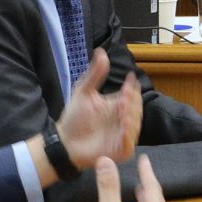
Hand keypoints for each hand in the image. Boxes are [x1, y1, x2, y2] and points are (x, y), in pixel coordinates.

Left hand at [51, 48, 140, 174]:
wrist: (64, 141)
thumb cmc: (74, 118)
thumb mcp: (83, 91)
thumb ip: (95, 74)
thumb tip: (102, 52)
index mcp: (118, 106)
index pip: (132, 95)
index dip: (131, 88)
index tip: (129, 82)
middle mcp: (123, 120)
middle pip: (137, 109)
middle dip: (133, 102)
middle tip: (125, 95)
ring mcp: (123, 136)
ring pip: (135, 125)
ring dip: (132, 117)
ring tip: (124, 109)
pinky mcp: (120, 150)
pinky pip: (129, 143)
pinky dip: (128, 134)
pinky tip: (124, 126)